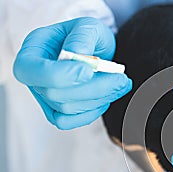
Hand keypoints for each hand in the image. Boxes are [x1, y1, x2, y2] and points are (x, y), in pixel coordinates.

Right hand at [13, 17, 131, 129]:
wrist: (96, 52)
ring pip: (67, 108)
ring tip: (120, 82)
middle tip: (121, 78)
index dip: (59, 75)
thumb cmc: (88, 38)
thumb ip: (82, 36)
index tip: (88, 71)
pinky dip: (92, 111)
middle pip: (53, 93)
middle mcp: (34, 76)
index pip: (29, 69)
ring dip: (99, 97)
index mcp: (33, 50)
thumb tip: (75, 53)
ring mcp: (44, 96)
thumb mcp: (89, 26)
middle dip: (92, 88)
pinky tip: (108, 96)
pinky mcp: (57, 111)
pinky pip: (70, 121)